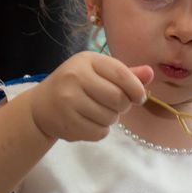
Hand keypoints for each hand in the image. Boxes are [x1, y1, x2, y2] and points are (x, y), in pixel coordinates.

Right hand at [29, 51, 153, 141]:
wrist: (41, 106)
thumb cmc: (76, 86)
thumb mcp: (98, 73)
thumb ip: (125, 74)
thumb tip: (150, 73)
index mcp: (87, 60)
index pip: (122, 74)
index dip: (136, 89)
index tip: (139, 97)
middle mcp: (75, 77)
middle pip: (118, 98)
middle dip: (123, 106)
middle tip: (114, 105)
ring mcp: (68, 100)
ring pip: (110, 118)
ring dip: (111, 119)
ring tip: (97, 112)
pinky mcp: (67, 122)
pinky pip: (99, 132)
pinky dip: (100, 131)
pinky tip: (89, 123)